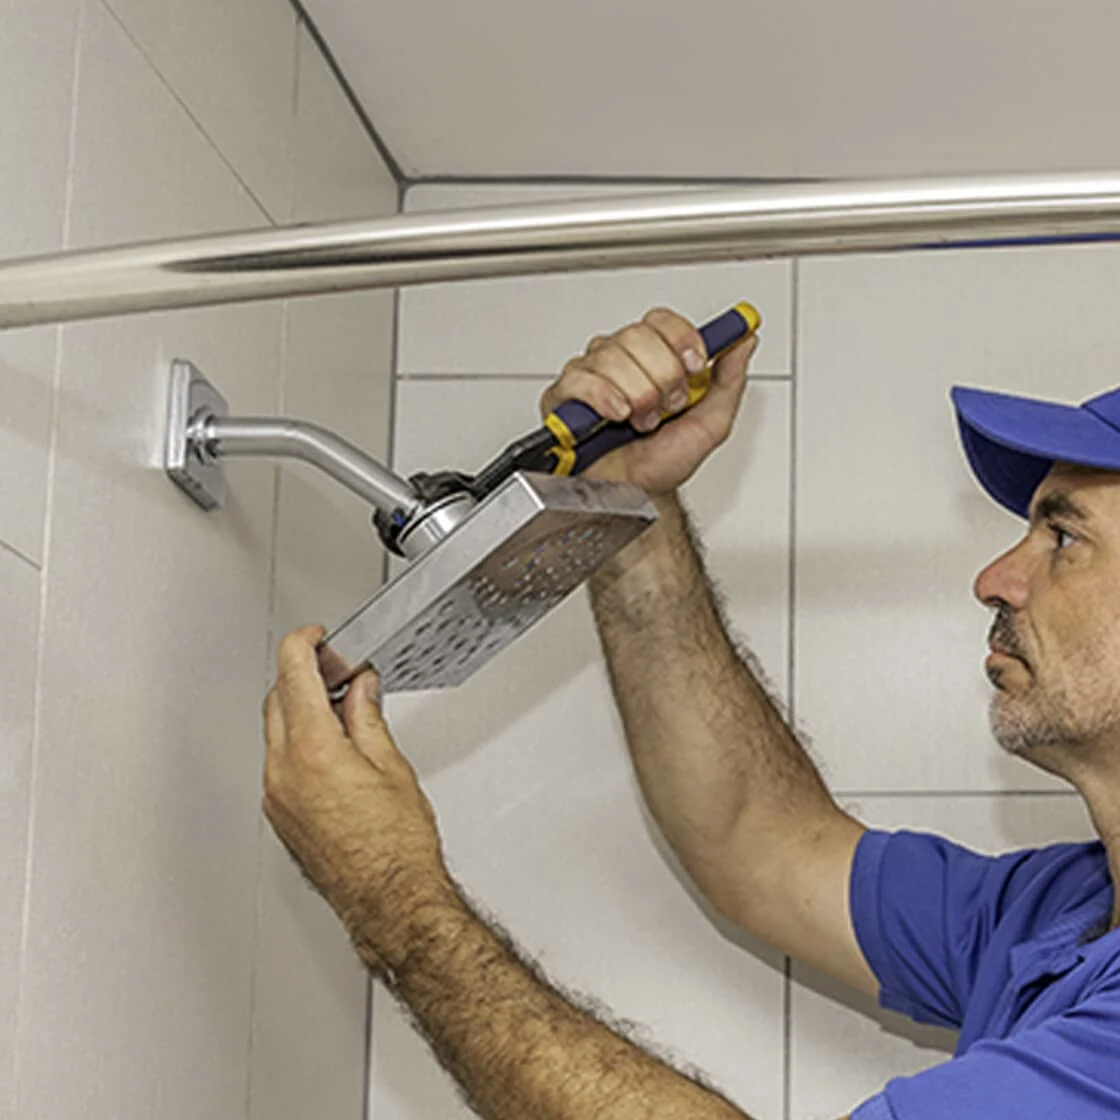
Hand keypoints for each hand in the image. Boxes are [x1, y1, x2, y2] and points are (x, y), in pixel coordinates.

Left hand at [262, 626, 449, 971]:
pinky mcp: (280, 817)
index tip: (316, 637)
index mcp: (312, 751)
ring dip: (300, 711)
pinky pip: (279, 764)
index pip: (292, 674)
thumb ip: (366, 717)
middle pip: (276, 699)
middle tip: (336, 670)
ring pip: (275, 732)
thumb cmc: (397, 848)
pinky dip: (298, 743)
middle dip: (301, 676)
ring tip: (341, 710)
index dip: (303, 644)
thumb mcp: (391, 765)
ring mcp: (276, 798)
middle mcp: (283, 772)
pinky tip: (332, 748)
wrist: (390, 901)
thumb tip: (359, 688)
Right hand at [539, 307, 758, 494]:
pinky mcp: (563, 397)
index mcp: (651, 358)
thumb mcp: (711, 421)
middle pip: (637, 335)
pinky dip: (603, 397)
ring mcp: (589, 375)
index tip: (694, 366)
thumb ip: (729, 378)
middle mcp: (619, 361)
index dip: (680, 338)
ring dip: (636, 395)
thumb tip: (744, 338)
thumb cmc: (663, 463)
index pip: (661, 321)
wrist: (637, 496)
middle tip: (665, 407)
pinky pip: (579, 378)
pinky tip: (616, 416)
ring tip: (640, 422)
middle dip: (661, 377)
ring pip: (611, 356)